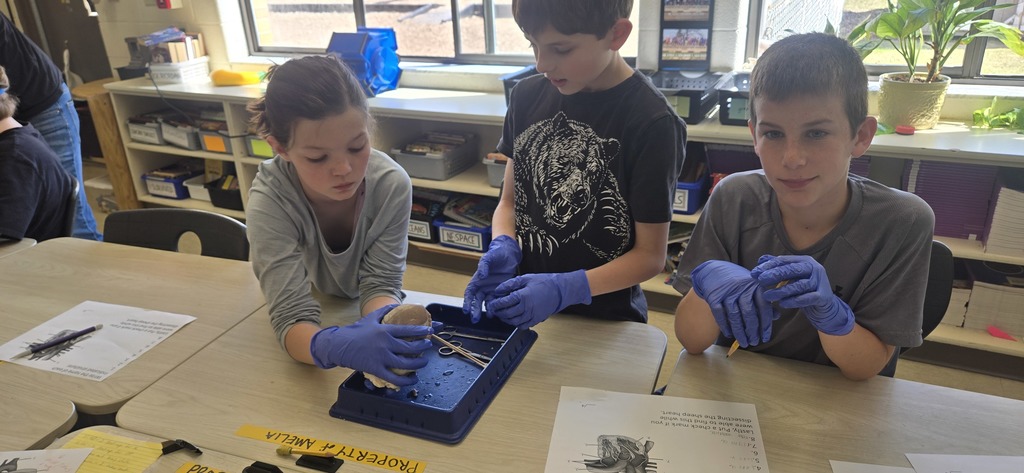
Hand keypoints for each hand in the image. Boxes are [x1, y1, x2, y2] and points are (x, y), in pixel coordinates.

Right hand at [310, 304, 434, 386]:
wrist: (339, 345)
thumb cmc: (356, 331)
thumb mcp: (371, 317)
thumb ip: (385, 310)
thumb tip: (399, 305)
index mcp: (384, 330)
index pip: (408, 330)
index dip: (422, 331)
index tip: (430, 331)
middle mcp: (385, 344)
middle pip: (410, 347)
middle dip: (423, 346)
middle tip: (428, 345)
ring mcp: (381, 358)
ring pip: (406, 363)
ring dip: (419, 363)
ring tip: (424, 362)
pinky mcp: (376, 369)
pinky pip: (395, 378)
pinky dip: (406, 380)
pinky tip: (413, 378)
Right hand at [463, 235, 521, 322]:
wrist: (508, 253)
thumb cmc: (496, 254)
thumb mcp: (488, 258)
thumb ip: (484, 266)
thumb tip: (481, 276)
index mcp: (477, 280)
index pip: (469, 293)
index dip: (467, 302)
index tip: (466, 310)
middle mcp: (483, 287)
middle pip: (477, 301)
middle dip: (475, 310)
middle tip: (475, 319)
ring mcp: (491, 289)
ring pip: (487, 303)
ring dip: (487, 310)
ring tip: (489, 316)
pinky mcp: (501, 291)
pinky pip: (497, 300)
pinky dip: (497, 306)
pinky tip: (498, 311)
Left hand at [487, 270, 590, 328]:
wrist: (560, 290)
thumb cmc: (543, 282)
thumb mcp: (525, 278)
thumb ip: (509, 284)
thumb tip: (497, 290)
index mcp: (523, 296)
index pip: (504, 302)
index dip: (495, 304)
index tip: (491, 303)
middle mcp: (527, 308)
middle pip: (507, 314)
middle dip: (498, 312)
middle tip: (494, 309)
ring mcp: (532, 315)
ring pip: (513, 321)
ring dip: (505, 319)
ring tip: (502, 313)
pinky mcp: (536, 320)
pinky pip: (522, 325)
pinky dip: (515, 323)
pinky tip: (512, 318)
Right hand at [690, 260, 776, 346]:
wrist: (713, 270)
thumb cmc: (737, 282)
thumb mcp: (752, 287)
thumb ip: (764, 301)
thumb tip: (776, 316)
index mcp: (755, 285)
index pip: (764, 307)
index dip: (765, 325)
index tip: (765, 338)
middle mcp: (742, 287)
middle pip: (749, 313)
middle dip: (752, 331)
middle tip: (754, 342)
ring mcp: (727, 292)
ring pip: (734, 316)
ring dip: (739, 332)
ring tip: (744, 342)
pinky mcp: (714, 296)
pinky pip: (720, 315)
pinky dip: (725, 326)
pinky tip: (729, 334)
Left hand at [752, 255, 854, 335]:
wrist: (824, 307)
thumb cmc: (804, 290)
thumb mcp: (791, 277)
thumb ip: (778, 267)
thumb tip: (760, 259)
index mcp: (805, 261)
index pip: (784, 261)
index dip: (768, 266)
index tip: (754, 272)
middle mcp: (814, 269)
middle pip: (792, 270)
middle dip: (774, 274)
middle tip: (760, 280)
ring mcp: (820, 282)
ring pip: (799, 285)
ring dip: (782, 291)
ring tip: (767, 296)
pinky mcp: (823, 296)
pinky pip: (807, 298)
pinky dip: (794, 301)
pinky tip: (782, 304)